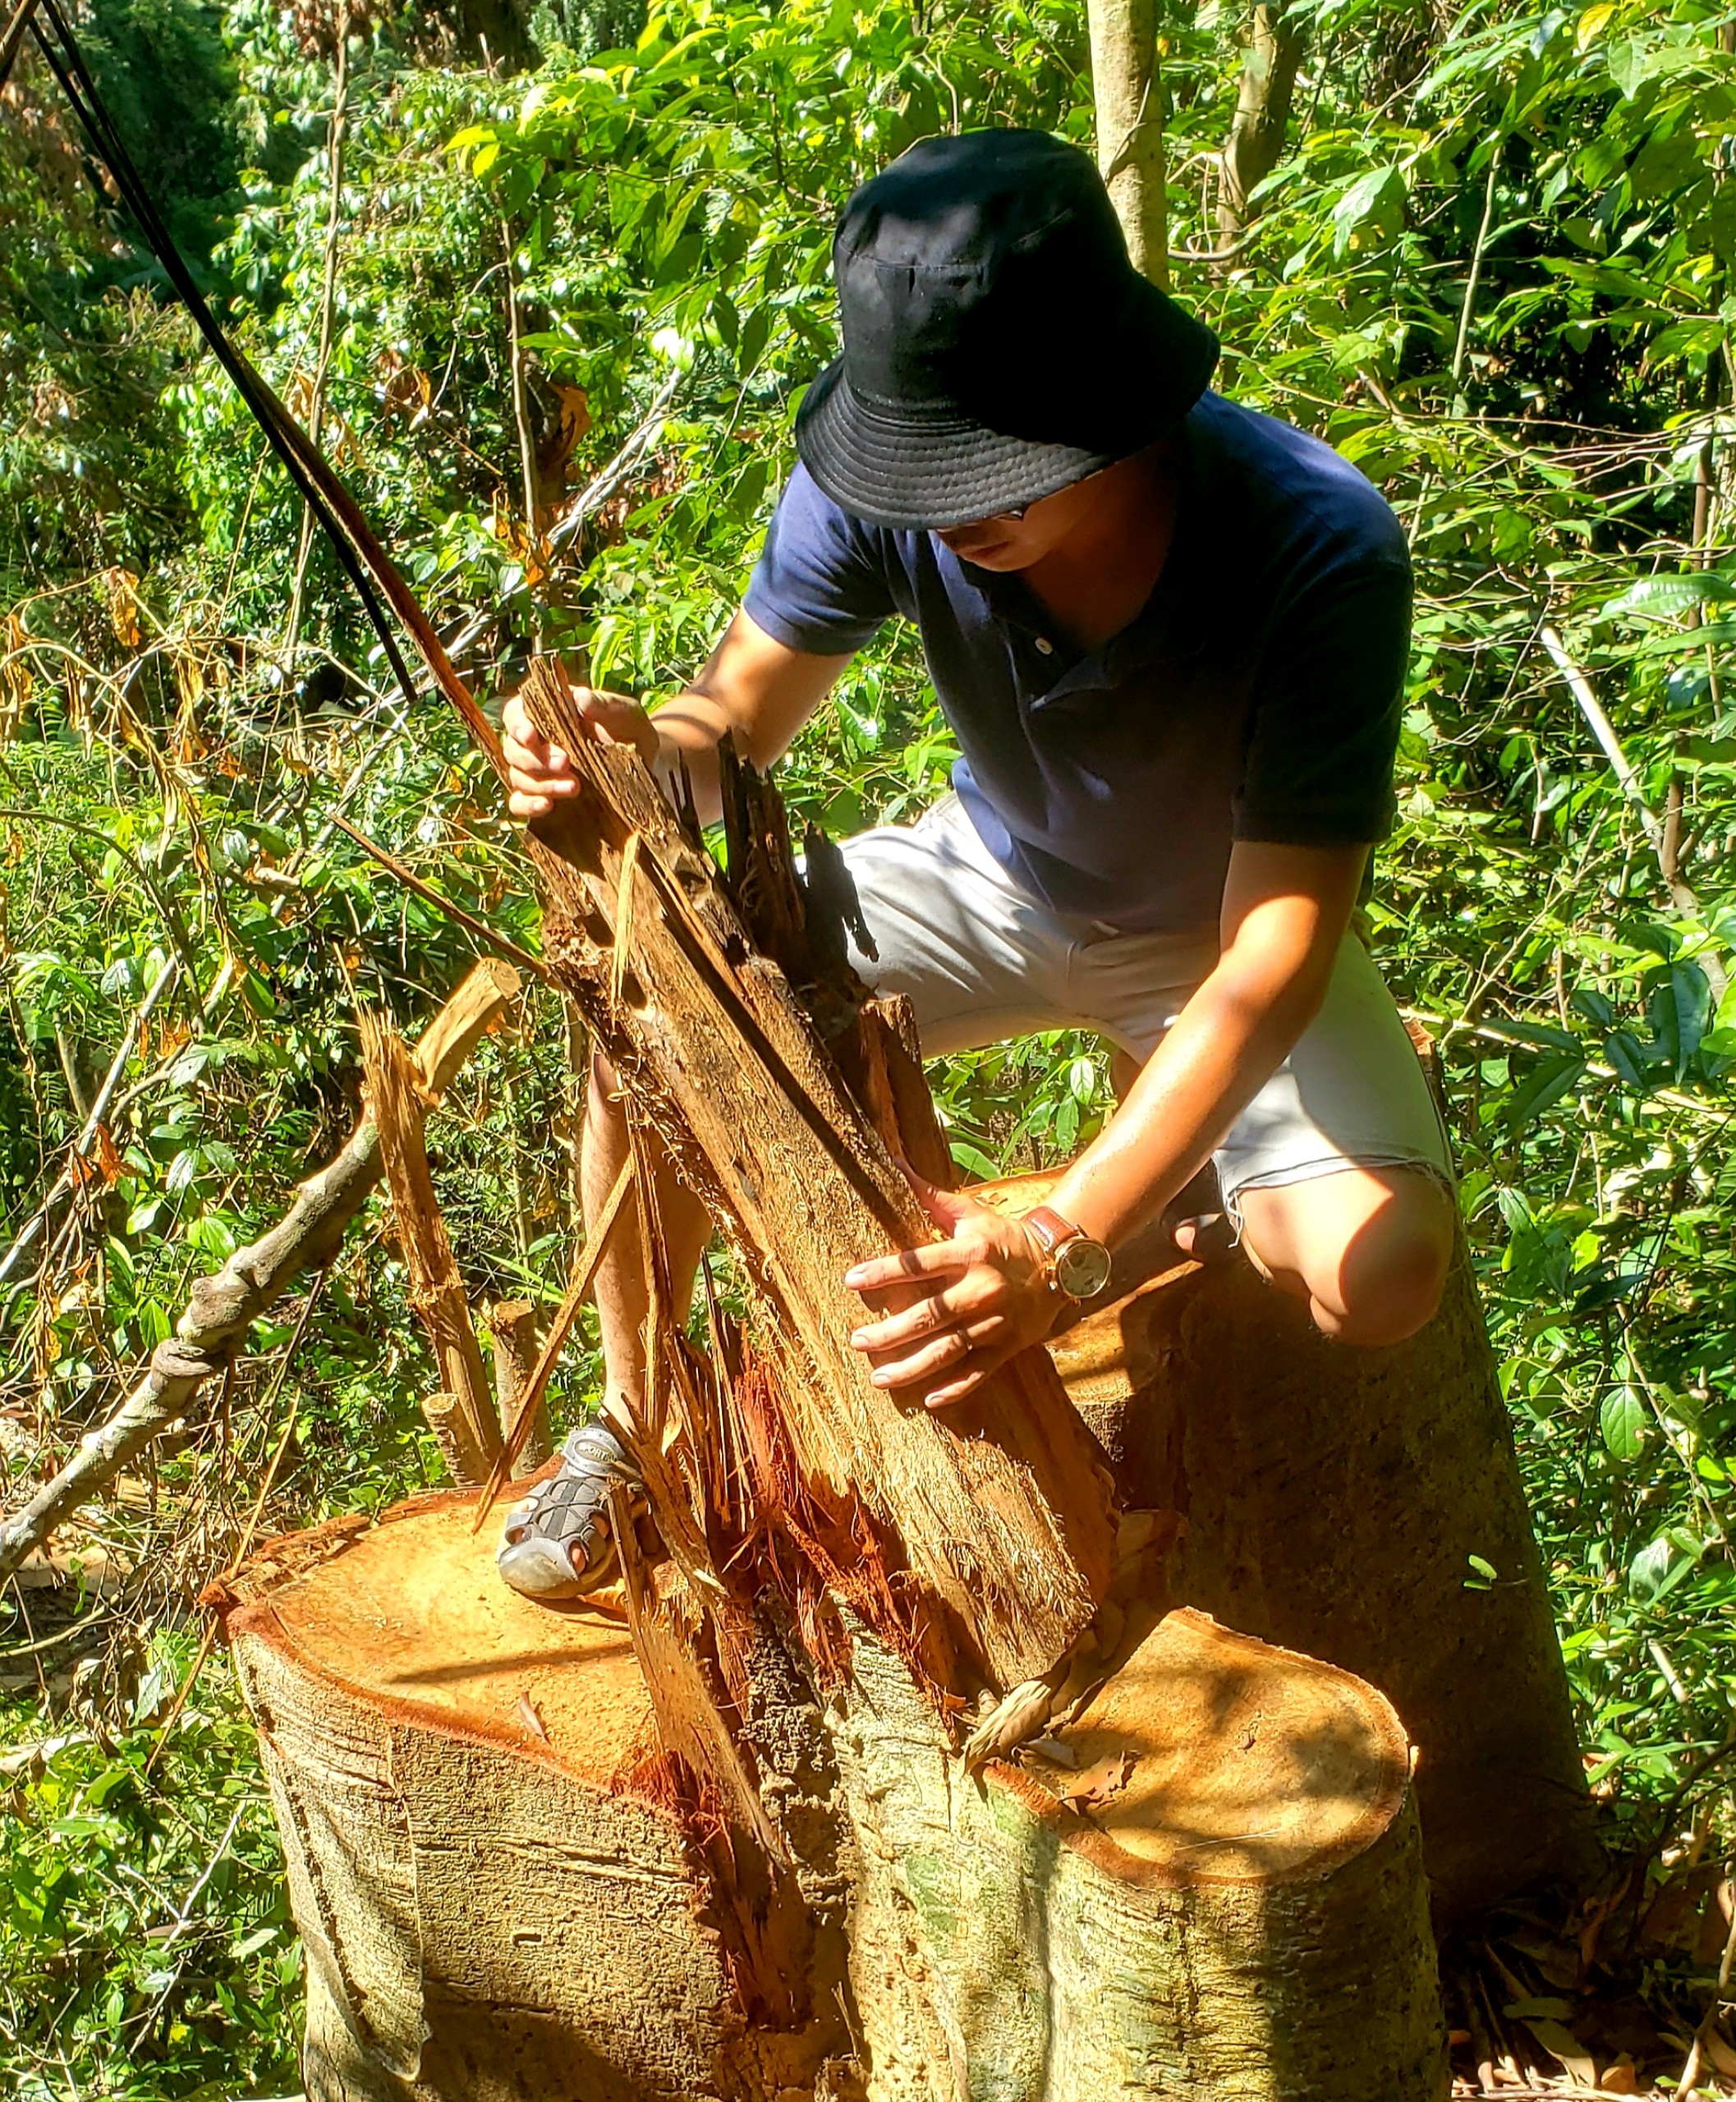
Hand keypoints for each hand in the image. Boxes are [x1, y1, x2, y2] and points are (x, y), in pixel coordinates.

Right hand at [501, 685, 659, 821]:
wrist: (647, 766)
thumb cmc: (631, 731)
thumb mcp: (625, 713)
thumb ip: (604, 704)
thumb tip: (581, 698)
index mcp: (546, 712)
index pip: (515, 713)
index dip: (517, 724)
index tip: (531, 735)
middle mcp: (535, 741)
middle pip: (513, 749)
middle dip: (536, 758)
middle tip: (566, 763)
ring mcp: (537, 771)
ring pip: (517, 776)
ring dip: (541, 783)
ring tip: (574, 787)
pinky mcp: (543, 795)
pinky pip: (519, 803)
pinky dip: (528, 805)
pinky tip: (547, 805)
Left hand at [844, 1176, 1062, 1409]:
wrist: (1059, 1262)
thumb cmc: (1002, 1235)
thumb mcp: (970, 1212)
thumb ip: (929, 1195)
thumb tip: (892, 1161)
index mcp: (970, 1252)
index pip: (919, 1263)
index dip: (883, 1271)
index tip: (851, 1281)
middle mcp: (982, 1288)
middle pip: (929, 1315)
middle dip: (890, 1331)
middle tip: (857, 1341)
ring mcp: (996, 1321)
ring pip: (949, 1349)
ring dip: (912, 1367)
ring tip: (879, 1378)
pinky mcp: (1009, 1345)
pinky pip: (980, 1371)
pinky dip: (955, 1387)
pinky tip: (929, 1400)